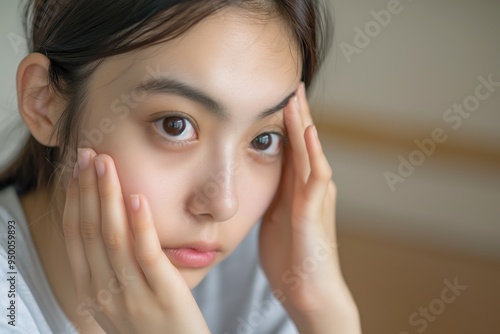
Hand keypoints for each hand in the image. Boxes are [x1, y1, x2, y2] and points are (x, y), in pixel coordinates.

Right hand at [63, 148, 209, 333]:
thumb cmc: (151, 324)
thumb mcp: (118, 299)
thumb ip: (109, 268)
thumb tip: (107, 226)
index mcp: (90, 289)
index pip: (75, 235)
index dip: (75, 198)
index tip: (77, 168)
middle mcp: (103, 292)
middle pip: (89, 231)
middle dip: (87, 188)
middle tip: (88, 154)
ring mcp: (132, 295)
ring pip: (113, 238)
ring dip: (108, 196)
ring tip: (107, 164)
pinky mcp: (162, 295)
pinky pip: (146, 254)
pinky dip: (140, 224)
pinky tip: (137, 197)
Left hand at [259, 83, 359, 332]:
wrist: (308, 291)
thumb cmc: (291, 258)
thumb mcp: (276, 218)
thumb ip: (273, 196)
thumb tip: (254, 180)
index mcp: (297, 188)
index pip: (292, 146)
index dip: (285, 121)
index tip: (274, 95)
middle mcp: (310, 187)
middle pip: (303, 142)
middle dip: (296, 112)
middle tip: (290, 81)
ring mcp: (315, 197)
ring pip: (310, 152)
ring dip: (303, 124)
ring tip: (296, 95)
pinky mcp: (314, 212)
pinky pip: (315, 176)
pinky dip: (313, 152)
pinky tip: (308, 132)